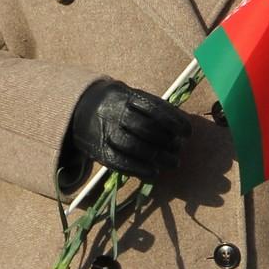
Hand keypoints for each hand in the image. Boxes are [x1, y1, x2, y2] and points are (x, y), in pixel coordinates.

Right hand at [66, 78, 189, 184]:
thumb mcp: (132, 96)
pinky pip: (120, 162)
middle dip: (166, 142)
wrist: (80, 109)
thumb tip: (181, 126)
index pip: (154, 108)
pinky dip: (139, 170)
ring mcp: (105, 131)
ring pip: (133, 146)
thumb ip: (153, 108)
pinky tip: (154, 173)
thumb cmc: (117, 104)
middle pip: (145, 129)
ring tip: (173, 163)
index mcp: (126, 96)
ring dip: (157, 158)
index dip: (173, 121)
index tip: (188, 133)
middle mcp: (114, 112)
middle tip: (179, 150)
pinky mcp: (99, 149)